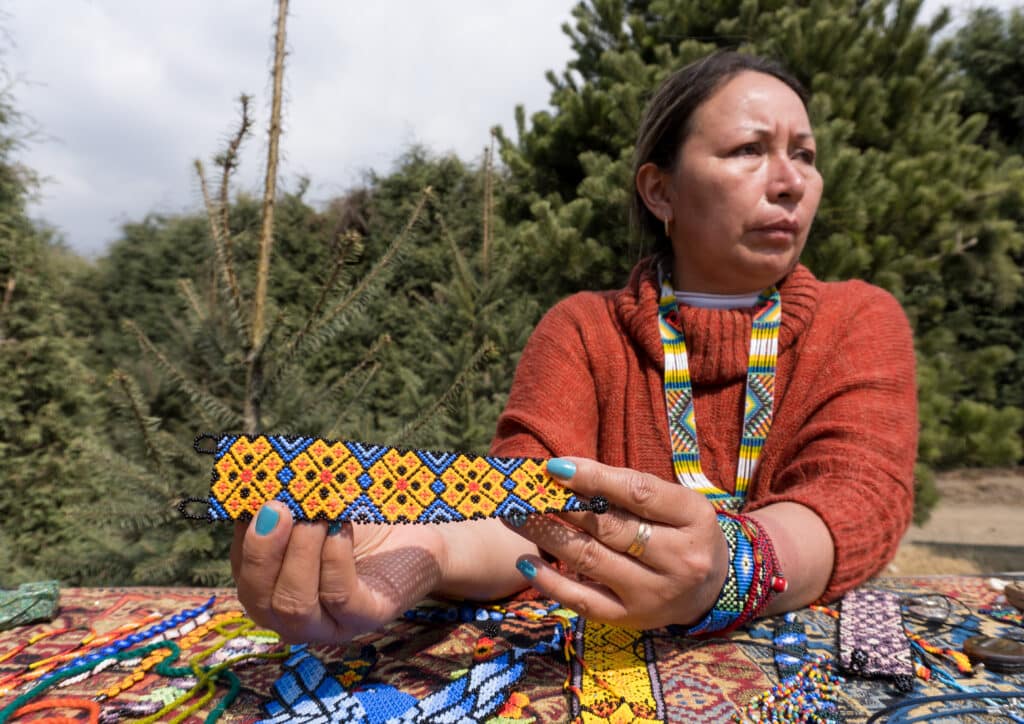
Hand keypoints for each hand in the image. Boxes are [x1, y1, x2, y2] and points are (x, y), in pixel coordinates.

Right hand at [231, 502, 444, 643]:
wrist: (416, 536)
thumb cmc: (360, 523)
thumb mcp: (316, 512)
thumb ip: (287, 506)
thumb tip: (256, 485)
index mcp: (272, 589)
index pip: (243, 572)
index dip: (245, 537)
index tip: (257, 498)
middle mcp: (293, 617)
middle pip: (258, 598)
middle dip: (264, 551)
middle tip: (279, 507)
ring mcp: (329, 624)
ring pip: (294, 604)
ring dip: (301, 552)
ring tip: (317, 515)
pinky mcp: (366, 618)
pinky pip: (339, 597)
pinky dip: (334, 558)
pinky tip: (341, 529)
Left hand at [505, 458, 729, 629]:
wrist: (712, 589)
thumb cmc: (683, 532)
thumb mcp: (674, 503)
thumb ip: (627, 487)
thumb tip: (564, 471)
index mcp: (694, 518)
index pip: (638, 493)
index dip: (594, 478)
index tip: (555, 467)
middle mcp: (679, 560)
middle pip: (610, 528)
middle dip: (562, 505)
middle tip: (526, 490)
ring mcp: (653, 594)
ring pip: (590, 560)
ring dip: (547, 535)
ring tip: (515, 516)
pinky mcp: (630, 619)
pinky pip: (583, 601)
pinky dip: (550, 582)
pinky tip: (526, 561)